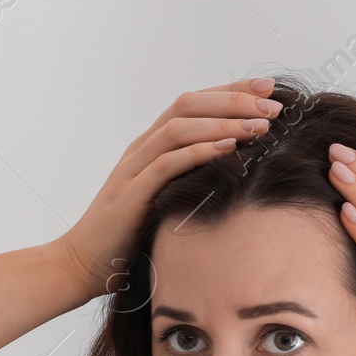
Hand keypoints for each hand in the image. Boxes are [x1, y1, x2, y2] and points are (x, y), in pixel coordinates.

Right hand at [51, 77, 282, 300]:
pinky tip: (228, 150)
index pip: (193, 104)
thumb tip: (237, 171)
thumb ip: (190, 179)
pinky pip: (165, 164)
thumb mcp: (165, 200)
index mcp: (149, 147)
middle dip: (233, 100)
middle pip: (188, 105)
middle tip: (273, 104)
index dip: (230, 91)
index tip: (268, 91)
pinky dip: (198, 153)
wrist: (82, 265)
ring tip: (260, 126)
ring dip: (223, 123)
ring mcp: (132, 170)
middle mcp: (140, 150)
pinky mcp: (130, 195)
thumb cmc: (127, 237)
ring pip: (179, 129)